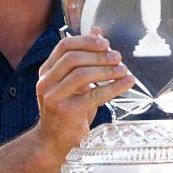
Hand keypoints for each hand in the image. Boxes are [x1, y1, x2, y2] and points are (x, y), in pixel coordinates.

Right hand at [32, 27, 135, 158]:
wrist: (53, 141)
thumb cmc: (67, 110)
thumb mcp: (74, 82)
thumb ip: (84, 58)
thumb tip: (97, 31)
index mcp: (47, 71)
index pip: (64, 47)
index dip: (86, 41)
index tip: (106, 43)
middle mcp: (46, 82)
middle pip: (72, 58)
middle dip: (98, 55)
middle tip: (118, 57)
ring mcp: (53, 97)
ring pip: (81, 75)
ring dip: (106, 70)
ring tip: (123, 70)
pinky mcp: (66, 112)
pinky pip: (93, 95)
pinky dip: (113, 87)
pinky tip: (126, 84)